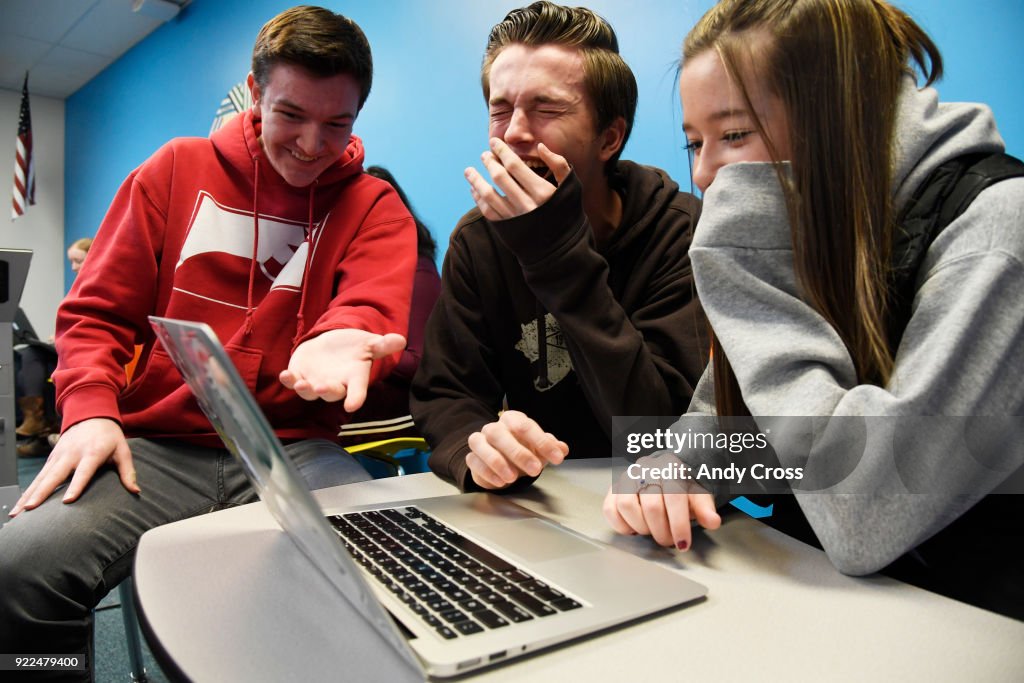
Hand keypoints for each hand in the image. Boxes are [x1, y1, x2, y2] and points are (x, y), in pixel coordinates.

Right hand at [10, 418, 136, 516]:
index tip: (68, 500)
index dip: (76, 486)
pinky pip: (38, 477)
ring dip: (29, 494)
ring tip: (19, 512)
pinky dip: (28, 490)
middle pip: (55, 476)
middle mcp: (72, 455)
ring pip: (41, 478)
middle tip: (30, 508)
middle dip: (42, 492)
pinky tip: (20, 505)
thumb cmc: (110, 436)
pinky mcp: (51, 459)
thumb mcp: (123, 451)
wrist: (91, 414)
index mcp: (92, 453)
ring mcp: (58, 456)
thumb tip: (136, 491)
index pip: (83, 472)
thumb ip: (128, 471)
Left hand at [280, 328, 405, 412]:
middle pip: (331, 393)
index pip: (357, 391)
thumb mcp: (368, 343)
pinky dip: (288, 380)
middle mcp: (334, 384)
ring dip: (305, 389)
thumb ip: (382, 345)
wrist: (331, 345)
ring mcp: (315, 382)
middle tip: (321, 388)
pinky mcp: (299, 376)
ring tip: (301, 384)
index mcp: (353, 379)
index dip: (355, 398)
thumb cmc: (353, 347)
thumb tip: (400, 339)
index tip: (352, 406)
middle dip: (326, 391)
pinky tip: (285, 375)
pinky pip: (292, 382)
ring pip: (309, 392)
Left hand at [464, 139, 571, 220]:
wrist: (560, 245)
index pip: (515, 166)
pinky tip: (474, 190)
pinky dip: (478, 199)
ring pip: (488, 195)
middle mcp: (527, 205)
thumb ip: (559, 164)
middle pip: (500, 177)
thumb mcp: (570, 186)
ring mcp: (515, 218)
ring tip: (468, 171)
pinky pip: (487, 211)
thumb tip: (540, 146)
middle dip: (489, 162)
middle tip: (484, 155)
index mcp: (542, 192)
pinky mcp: (507, 229)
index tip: (494, 142)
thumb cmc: (565, 211)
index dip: (502, 151)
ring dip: (476, 180)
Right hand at [465, 410, 568, 488]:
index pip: (525, 426)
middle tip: (536, 469)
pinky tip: (500, 482)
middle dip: (519, 453)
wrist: (501, 463)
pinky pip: (474, 461)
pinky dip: (487, 472)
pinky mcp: (472, 458)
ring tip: (513, 478)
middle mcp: (494, 428)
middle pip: (500, 434)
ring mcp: (479, 441)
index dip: (542, 442)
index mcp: (512, 420)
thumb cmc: (522, 451)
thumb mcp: (539, 449)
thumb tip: (562, 448)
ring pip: (481, 444)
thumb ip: (550, 447)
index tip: (557, 457)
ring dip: (497, 462)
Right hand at [602, 457, 720, 549]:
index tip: (683, 543)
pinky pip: (610, 509)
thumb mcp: (698, 495)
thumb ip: (704, 508)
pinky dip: (622, 525)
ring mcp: (627, 477)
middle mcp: (646, 468)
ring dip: (642, 528)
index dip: (679, 525)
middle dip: (662, 532)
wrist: (665, 474)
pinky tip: (635, 528)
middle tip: (669, 540)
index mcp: (670, 467)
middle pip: (651, 506)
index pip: (674, 498)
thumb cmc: (682, 487)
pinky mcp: (613, 489)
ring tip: (652, 531)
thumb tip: (712, 521)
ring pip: (627, 506)